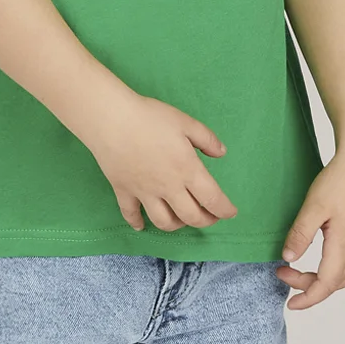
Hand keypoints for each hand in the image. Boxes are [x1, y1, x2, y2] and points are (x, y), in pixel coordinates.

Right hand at [80, 89, 236, 232]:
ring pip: (163, 222)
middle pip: (190, 217)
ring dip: (177, 225)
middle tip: (211, 217)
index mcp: (187, 170)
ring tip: (182, 219)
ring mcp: (144, 193)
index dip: (224, 210)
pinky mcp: (124, 192)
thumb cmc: (152, 118)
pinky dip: (138, 223)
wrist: (113, 121)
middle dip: (205, 221)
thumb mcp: (186, 122)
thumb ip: (206, 139)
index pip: (211, 199)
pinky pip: (131, 215)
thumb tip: (221, 153)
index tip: (231, 213)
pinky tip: (142, 225)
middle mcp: (168, 188)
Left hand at [277, 144, 344, 308]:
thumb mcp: (314, 207)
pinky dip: (338, 269)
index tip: (289, 303)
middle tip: (286, 274)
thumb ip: (300, 235)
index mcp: (344, 247)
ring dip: (325, 280)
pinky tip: (327, 257)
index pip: (325, 286)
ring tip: (303, 270)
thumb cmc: (341, 180)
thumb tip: (288, 259)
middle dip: (309, 287)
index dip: (306, 298)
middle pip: (335, 284)